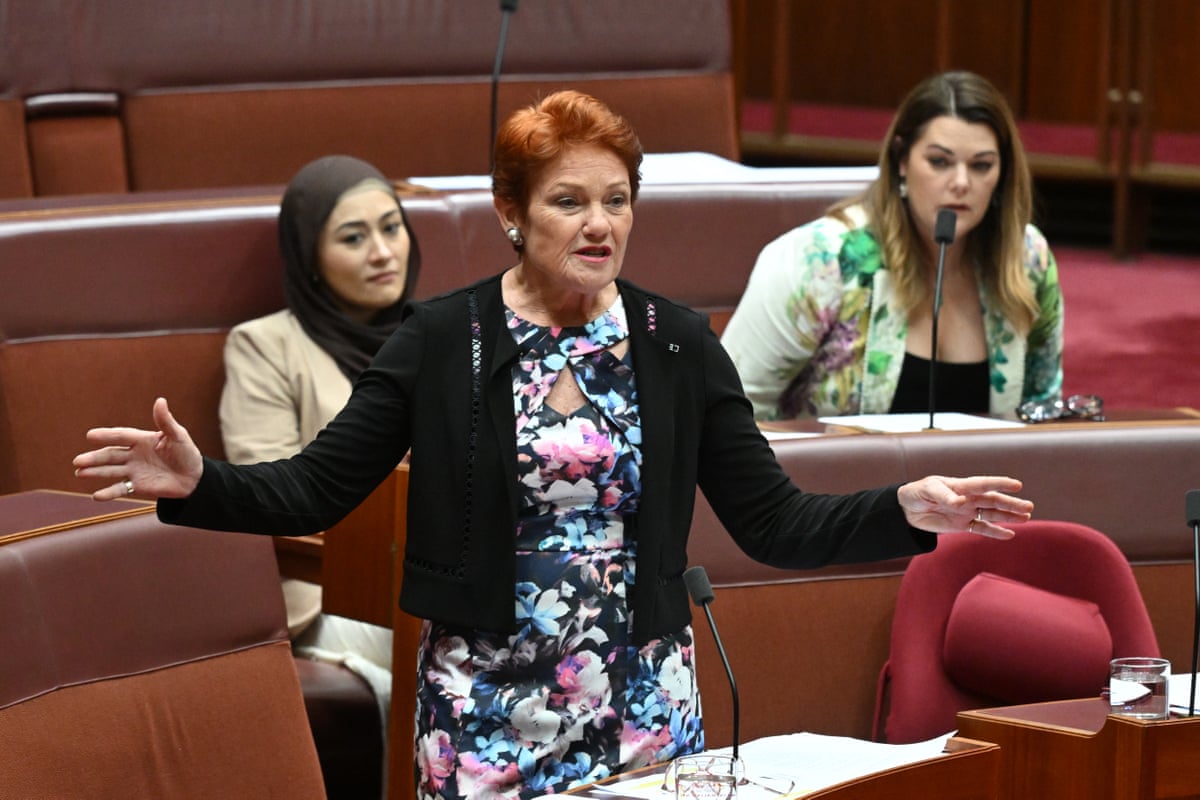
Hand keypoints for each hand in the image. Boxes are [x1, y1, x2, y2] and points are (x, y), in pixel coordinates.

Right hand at [72, 397, 202, 500]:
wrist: (194, 477)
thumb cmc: (186, 453)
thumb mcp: (178, 435)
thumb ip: (166, 421)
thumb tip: (160, 400)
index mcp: (142, 439)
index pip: (121, 436)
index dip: (106, 435)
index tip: (90, 435)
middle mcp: (134, 454)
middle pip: (110, 455)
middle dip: (94, 458)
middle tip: (78, 461)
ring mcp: (134, 470)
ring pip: (111, 471)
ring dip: (95, 472)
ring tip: (80, 473)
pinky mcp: (137, 486)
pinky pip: (120, 489)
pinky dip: (108, 493)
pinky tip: (96, 496)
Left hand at [897, 475, 1032, 539]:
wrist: (906, 509)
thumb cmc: (917, 493)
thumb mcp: (927, 490)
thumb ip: (944, 496)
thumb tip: (960, 503)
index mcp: (960, 486)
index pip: (983, 484)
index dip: (1000, 484)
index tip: (1017, 485)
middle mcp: (967, 498)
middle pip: (993, 500)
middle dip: (1011, 504)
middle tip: (1029, 507)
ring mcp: (967, 512)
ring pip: (992, 514)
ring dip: (1008, 516)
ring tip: (1026, 518)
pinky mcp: (962, 525)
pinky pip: (982, 528)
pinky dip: (995, 532)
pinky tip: (1009, 534)